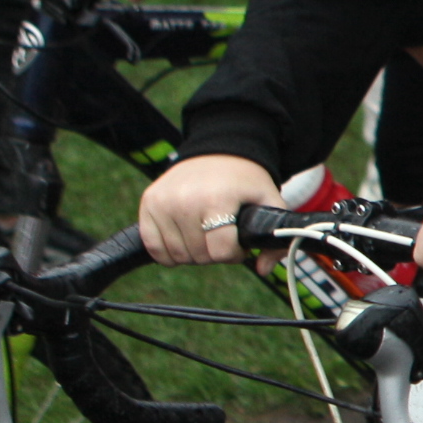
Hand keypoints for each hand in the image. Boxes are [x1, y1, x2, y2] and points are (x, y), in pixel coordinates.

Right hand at [137, 152, 281, 265]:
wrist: (217, 151)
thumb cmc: (244, 181)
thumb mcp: (269, 201)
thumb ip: (274, 238)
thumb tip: (263, 270)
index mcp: (217, 199)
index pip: (220, 251)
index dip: (234, 254)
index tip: (238, 243)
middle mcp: (185, 200)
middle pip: (199, 256)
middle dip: (215, 254)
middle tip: (222, 237)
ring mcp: (163, 201)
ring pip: (177, 255)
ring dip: (193, 254)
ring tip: (205, 235)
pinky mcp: (148, 202)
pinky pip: (153, 246)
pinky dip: (168, 252)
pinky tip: (184, 240)